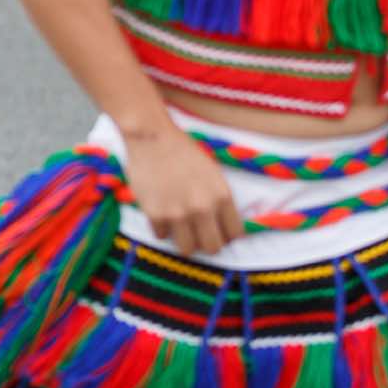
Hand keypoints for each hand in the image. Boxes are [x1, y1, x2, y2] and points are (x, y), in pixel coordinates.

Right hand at [124, 125, 242, 254]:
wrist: (152, 138)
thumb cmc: (183, 152)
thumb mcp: (213, 174)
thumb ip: (219, 201)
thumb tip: (222, 226)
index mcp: (222, 196)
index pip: (235, 234)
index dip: (226, 235)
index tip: (218, 231)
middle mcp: (203, 208)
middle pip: (213, 247)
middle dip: (207, 243)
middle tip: (198, 234)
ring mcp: (178, 213)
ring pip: (187, 249)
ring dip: (184, 240)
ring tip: (179, 227)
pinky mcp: (155, 215)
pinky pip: (162, 236)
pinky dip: (161, 229)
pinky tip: (160, 214)